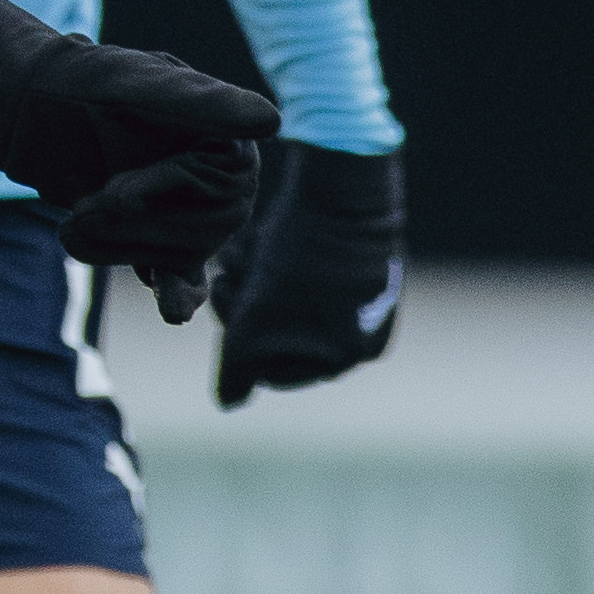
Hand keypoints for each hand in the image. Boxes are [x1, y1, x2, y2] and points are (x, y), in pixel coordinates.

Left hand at [0, 0, 276, 321]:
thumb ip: (201, 101)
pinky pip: (183, 275)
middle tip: (78, 213)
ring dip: (124, 249)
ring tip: (72, 231)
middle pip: (203, 229)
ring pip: (182, 255)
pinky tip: (174, 312)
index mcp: (227, 134)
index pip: (220, 182)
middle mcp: (221, 175)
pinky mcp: (162, 239)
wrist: (28, 109)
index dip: (163, 189)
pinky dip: (178, 293)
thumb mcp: (137, 83)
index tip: (114, 193)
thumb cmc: (82, 82)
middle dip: (135, 228)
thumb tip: (271, 122)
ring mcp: (193, 210)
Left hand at [208, 144, 404, 405]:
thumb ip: (236, 373)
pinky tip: (256, 238)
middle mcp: (367, 324)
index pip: (277, 369)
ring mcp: (365, 284)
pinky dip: (273, 253)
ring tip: (238, 254)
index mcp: (354, 353)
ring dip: (252, 278)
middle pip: (281, 332)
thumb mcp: (253, 329)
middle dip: (246, 308)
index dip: (241, 346)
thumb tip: (228, 403)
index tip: (228, 315)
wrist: (338, 190)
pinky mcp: (354, 245)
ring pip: (285, 294)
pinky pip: (302, 262)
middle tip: (226, 280)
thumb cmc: (296, 268)